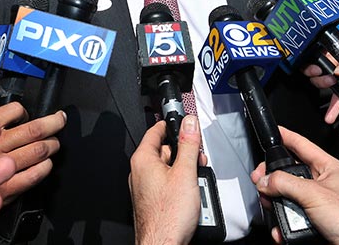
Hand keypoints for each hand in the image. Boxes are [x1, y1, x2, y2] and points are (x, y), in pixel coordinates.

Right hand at [0, 102, 64, 203]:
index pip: (14, 110)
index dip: (25, 110)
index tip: (27, 113)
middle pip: (34, 129)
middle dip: (52, 123)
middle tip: (58, 121)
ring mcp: (1, 167)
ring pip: (38, 151)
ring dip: (51, 146)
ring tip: (53, 144)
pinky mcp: (5, 189)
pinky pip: (34, 176)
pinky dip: (44, 169)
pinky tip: (45, 166)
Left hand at [130, 116, 203, 244]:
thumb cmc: (168, 217)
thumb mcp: (185, 173)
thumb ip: (189, 145)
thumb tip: (189, 123)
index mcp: (143, 160)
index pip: (156, 130)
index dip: (172, 124)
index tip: (185, 122)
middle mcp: (140, 172)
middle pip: (165, 151)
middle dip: (184, 154)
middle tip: (198, 159)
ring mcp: (146, 187)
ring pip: (169, 169)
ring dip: (185, 172)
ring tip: (196, 183)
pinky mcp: (153, 200)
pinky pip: (168, 184)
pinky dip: (181, 185)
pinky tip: (191, 195)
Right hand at [251, 127, 338, 244]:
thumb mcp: (314, 194)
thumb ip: (287, 183)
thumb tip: (266, 179)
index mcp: (328, 168)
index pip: (303, 145)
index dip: (287, 136)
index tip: (273, 132)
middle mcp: (322, 183)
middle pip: (290, 172)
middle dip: (273, 177)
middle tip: (261, 181)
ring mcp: (317, 202)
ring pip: (288, 195)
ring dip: (276, 202)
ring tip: (269, 205)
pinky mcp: (312, 220)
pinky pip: (291, 215)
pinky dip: (282, 221)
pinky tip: (280, 226)